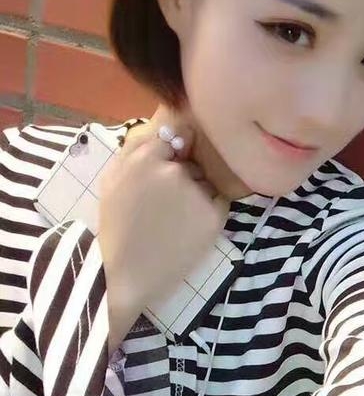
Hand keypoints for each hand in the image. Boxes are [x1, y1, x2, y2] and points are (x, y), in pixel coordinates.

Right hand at [97, 106, 230, 353]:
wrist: (126, 275)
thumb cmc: (117, 226)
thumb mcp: (113, 179)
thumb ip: (136, 147)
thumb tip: (165, 120)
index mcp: (145, 158)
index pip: (175, 135)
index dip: (172, 153)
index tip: (165, 170)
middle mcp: (174, 171)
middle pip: (190, 161)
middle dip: (182, 175)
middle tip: (162, 205)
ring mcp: (197, 192)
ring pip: (205, 181)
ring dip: (196, 192)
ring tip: (175, 219)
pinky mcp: (214, 215)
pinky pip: (217, 200)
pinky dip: (208, 210)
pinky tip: (188, 228)